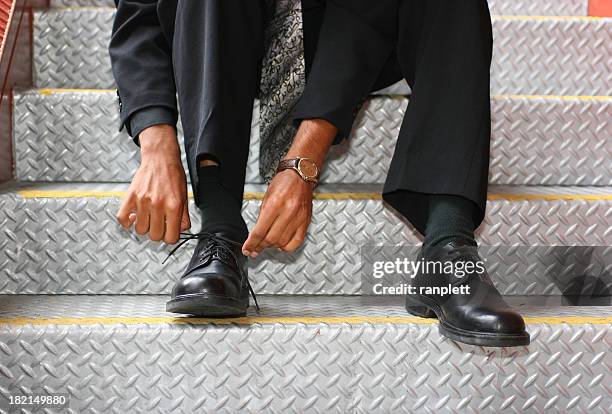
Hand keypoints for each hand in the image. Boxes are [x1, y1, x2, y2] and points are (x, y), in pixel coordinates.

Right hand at [116, 124, 190, 243]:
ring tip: (149, 218)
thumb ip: (184, 216)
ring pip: (140, 230)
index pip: (171, 237)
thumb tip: (181, 231)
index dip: (171, 237)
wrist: (160, 158)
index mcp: (173, 206)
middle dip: (158, 233)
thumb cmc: (173, 175)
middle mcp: (158, 205)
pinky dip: (127, 222)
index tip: (169, 233)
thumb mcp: (185, 196)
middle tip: (160, 224)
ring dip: (145, 227)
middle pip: (155, 236)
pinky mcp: (130, 196)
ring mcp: (142, 201)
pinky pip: (122, 219)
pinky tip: (134, 217)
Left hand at [242, 170, 313, 256]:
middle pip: (271, 239)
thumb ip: (262, 216)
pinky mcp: (306, 222)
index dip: (251, 244)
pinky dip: (287, 247)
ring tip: (267, 244)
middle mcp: (288, 212)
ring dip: (272, 246)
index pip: (260, 231)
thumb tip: (256, 235)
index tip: (247, 249)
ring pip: (283, 242)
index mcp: (274, 204)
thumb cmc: (284, 182)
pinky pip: (296, 242)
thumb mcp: (267, 197)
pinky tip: (281, 245)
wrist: (301, 175)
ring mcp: (298, 218)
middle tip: (255, 249)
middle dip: (260, 246)